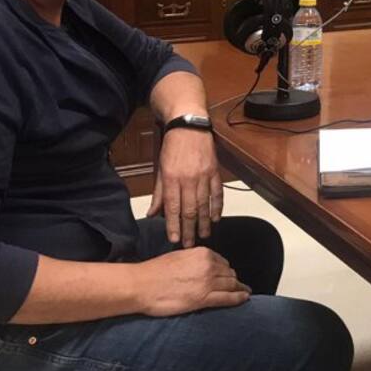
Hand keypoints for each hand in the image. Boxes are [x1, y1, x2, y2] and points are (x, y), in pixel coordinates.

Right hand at [135, 247, 249, 316]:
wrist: (141, 285)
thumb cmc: (154, 272)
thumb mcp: (179, 257)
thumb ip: (195, 260)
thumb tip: (203, 267)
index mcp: (202, 254)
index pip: (222, 262)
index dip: (226, 270)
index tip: (228, 275)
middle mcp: (208, 265)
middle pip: (229, 273)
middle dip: (233, 280)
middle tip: (237, 286)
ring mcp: (207, 282)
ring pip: (231, 285)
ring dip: (239, 289)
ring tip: (244, 292)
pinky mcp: (203, 298)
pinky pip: (228, 298)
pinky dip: (239, 298)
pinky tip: (244, 298)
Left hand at [148, 128, 222, 247]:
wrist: (189, 126)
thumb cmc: (172, 147)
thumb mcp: (160, 169)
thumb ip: (158, 193)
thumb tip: (153, 213)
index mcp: (172, 179)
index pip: (172, 208)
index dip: (173, 226)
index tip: (175, 240)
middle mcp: (188, 180)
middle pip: (189, 210)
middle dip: (189, 230)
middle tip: (189, 245)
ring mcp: (203, 176)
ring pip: (204, 204)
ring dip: (204, 222)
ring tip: (203, 236)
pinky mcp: (214, 171)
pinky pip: (217, 193)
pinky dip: (217, 207)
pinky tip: (215, 218)